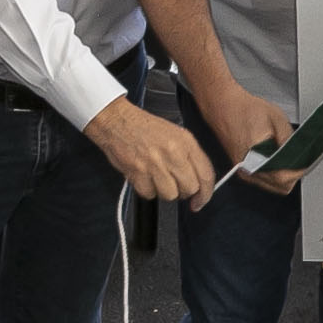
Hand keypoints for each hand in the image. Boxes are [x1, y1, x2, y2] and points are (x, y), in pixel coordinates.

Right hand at [87, 96, 217, 207]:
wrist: (116, 121)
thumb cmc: (143, 127)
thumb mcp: (175, 133)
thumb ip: (190, 156)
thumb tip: (198, 182)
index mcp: (186, 141)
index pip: (206, 175)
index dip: (205, 194)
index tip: (200, 201)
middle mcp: (173, 152)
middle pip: (190, 188)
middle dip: (182, 191)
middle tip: (173, 184)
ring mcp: (155, 163)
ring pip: (171, 195)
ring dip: (163, 191)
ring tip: (155, 178)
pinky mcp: (138, 172)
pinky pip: (149, 194)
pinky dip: (146, 190)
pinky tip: (143, 176)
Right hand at [191, 78, 295, 192]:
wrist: (222, 105)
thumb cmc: (244, 109)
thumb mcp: (276, 118)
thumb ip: (289, 139)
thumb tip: (300, 154)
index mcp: (254, 159)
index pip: (283, 178)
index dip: (298, 170)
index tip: (307, 161)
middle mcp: (246, 170)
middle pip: (280, 187)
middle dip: (293, 174)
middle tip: (300, 159)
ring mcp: (243, 172)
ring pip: (273, 186)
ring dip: (284, 175)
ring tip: (289, 157)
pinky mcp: (241, 169)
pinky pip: (264, 180)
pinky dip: (274, 173)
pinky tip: (277, 158)